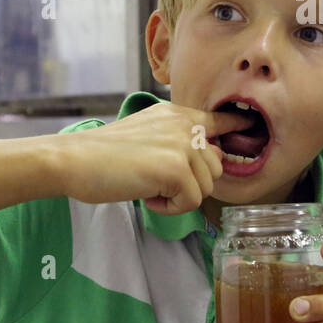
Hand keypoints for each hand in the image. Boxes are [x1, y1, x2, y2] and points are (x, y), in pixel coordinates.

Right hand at [50, 102, 250, 212]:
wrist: (74, 159)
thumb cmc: (103, 154)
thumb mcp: (148, 135)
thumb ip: (180, 142)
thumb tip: (215, 156)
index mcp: (178, 114)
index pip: (219, 119)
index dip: (235, 126)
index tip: (249, 125)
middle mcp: (186, 125)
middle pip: (215, 168)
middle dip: (191, 183)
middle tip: (155, 181)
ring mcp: (183, 145)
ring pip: (205, 188)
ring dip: (177, 197)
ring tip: (146, 185)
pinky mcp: (176, 168)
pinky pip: (190, 202)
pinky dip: (168, 208)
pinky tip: (144, 194)